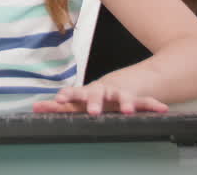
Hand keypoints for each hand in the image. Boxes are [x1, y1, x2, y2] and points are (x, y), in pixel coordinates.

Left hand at [33, 82, 167, 114]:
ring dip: (126, 102)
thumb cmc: (95, 97)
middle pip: (98, 94)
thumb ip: (58, 106)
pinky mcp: (137, 99)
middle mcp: (104, 91)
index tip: (58, 100)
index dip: (67, 96)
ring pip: (124, 97)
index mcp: (88, 92)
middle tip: (92, 111)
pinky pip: (147, 102)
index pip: (75, 93)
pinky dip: (153, 105)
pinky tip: (162, 109)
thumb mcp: (77, 100)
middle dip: (95, 102)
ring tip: (127, 110)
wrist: (121, 84)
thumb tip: (34, 108)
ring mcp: (121, 94)